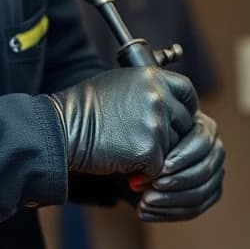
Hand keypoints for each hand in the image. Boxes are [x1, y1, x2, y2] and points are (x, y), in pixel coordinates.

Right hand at [47, 66, 196, 176]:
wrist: (61, 129)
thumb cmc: (84, 109)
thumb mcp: (120, 84)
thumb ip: (149, 90)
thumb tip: (169, 104)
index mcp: (153, 77)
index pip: (187, 92)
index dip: (186, 109)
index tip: (178, 121)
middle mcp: (159, 96)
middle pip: (184, 124)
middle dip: (169, 137)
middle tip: (140, 141)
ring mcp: (156, 123)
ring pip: (173, 148)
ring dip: (154, 154)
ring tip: (123, 147)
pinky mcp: (150, 150)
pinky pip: (158, 168)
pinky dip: (142, 171)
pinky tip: (121, 160)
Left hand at [135, 111, 225, 221]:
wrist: (142, 153)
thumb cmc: (144, 138)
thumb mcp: (147, 135)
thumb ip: (153, 142)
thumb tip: (154, 167)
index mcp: (205, 129)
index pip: (201, 144)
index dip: (182, 158)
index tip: (160, 169)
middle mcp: (215, 152)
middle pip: (203, 172)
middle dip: (175, 184)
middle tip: (148, 192)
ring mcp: (215, 175)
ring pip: (199, 195)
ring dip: (169, 201)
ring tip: (143, 202)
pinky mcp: (209, 195)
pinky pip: (193, 210)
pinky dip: (167, 213)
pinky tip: (144, 212)